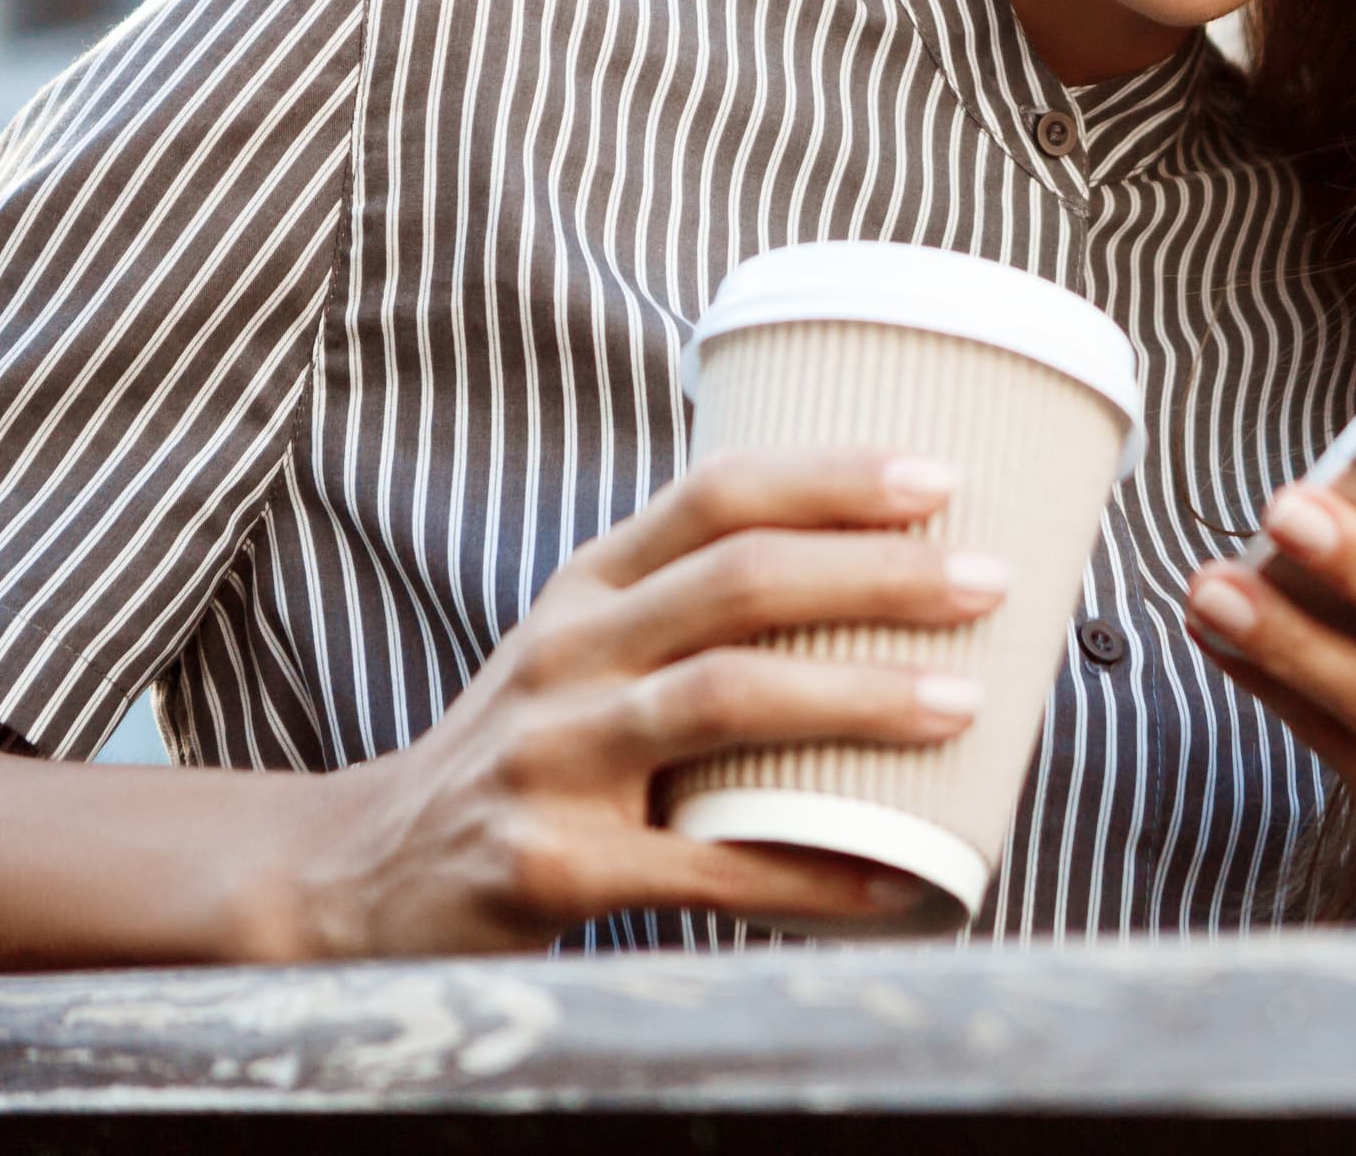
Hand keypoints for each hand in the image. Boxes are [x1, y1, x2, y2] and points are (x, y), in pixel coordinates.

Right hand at [276, 447, 1007, 954]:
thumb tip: (897, 580)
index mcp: (589, 588)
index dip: (830, 477)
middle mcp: (566, 655)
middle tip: (989, 580)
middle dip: (876, 577)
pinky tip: (891, 878)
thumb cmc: (532, 752)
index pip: (715, 495)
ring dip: (857, 698)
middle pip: (738, 585)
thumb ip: (698, 609)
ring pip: (723, 701)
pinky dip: (807, 873)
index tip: (940, 477)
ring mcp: (550, 760)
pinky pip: (702, 868)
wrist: (365, 875)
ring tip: (965, 702)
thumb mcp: (587, 651)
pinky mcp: (549, 868)